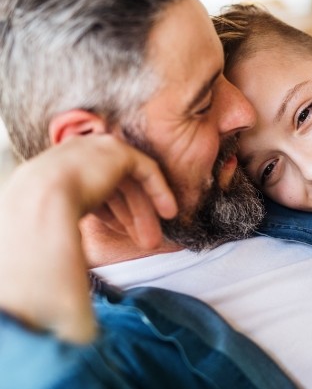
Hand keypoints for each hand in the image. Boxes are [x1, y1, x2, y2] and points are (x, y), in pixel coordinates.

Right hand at [0, 135, 176, 343]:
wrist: (39, 203)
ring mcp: (97, 149)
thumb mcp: (56, 221)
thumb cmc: (39, 225)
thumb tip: (73, 265)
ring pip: (130, 183)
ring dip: (143, 212)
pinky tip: (168, 213)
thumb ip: (69, 224)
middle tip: (144, 242)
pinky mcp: (117, 151)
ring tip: (153, 241)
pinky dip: (159, 191)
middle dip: (131, 216)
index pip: (91, 190)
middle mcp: (78, 155)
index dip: (110, 212)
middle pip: (114, 187)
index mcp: (58, 170)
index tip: (119, 233)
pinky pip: (146, 170)